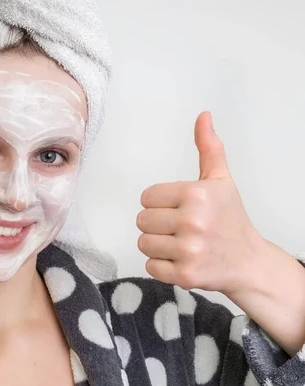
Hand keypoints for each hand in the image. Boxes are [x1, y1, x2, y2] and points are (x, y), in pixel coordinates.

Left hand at [136, 112, 265, 294]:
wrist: (249, 262)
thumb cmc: (231, 219)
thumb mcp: (220, 180)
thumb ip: (209, 148)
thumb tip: (203, 116)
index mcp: (197, 194)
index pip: (146, 197)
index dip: (160, 203)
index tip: (180, 209)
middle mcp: (193, 221)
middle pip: (141, 220)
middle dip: (157, 224)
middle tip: (181, 228)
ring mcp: (189, 251)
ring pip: (143, 243)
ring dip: (157, 245)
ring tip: (181, 244)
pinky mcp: (185, 275)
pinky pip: (150, 266)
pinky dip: (161, 266)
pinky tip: (182, 260)